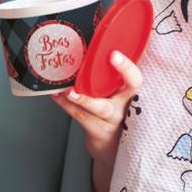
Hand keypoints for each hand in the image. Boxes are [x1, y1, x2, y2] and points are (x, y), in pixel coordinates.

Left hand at [52, 51, 142, 166]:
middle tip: (108, 59)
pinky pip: (81, 116)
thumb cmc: (111, 111)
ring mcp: (112, 119)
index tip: (114, 54)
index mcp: (129, 92)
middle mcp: (125, 104)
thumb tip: (87, 46)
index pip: (136, 79)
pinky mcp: (98, 130)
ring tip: (66, 88)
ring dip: (82, 96)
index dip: (127, 67)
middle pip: (129, 88)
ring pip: (100, 107)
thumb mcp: (116, 95)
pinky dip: (65, 104)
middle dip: (122, 72)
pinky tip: (55, 95)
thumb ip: (108, 76)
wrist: (111, 146)